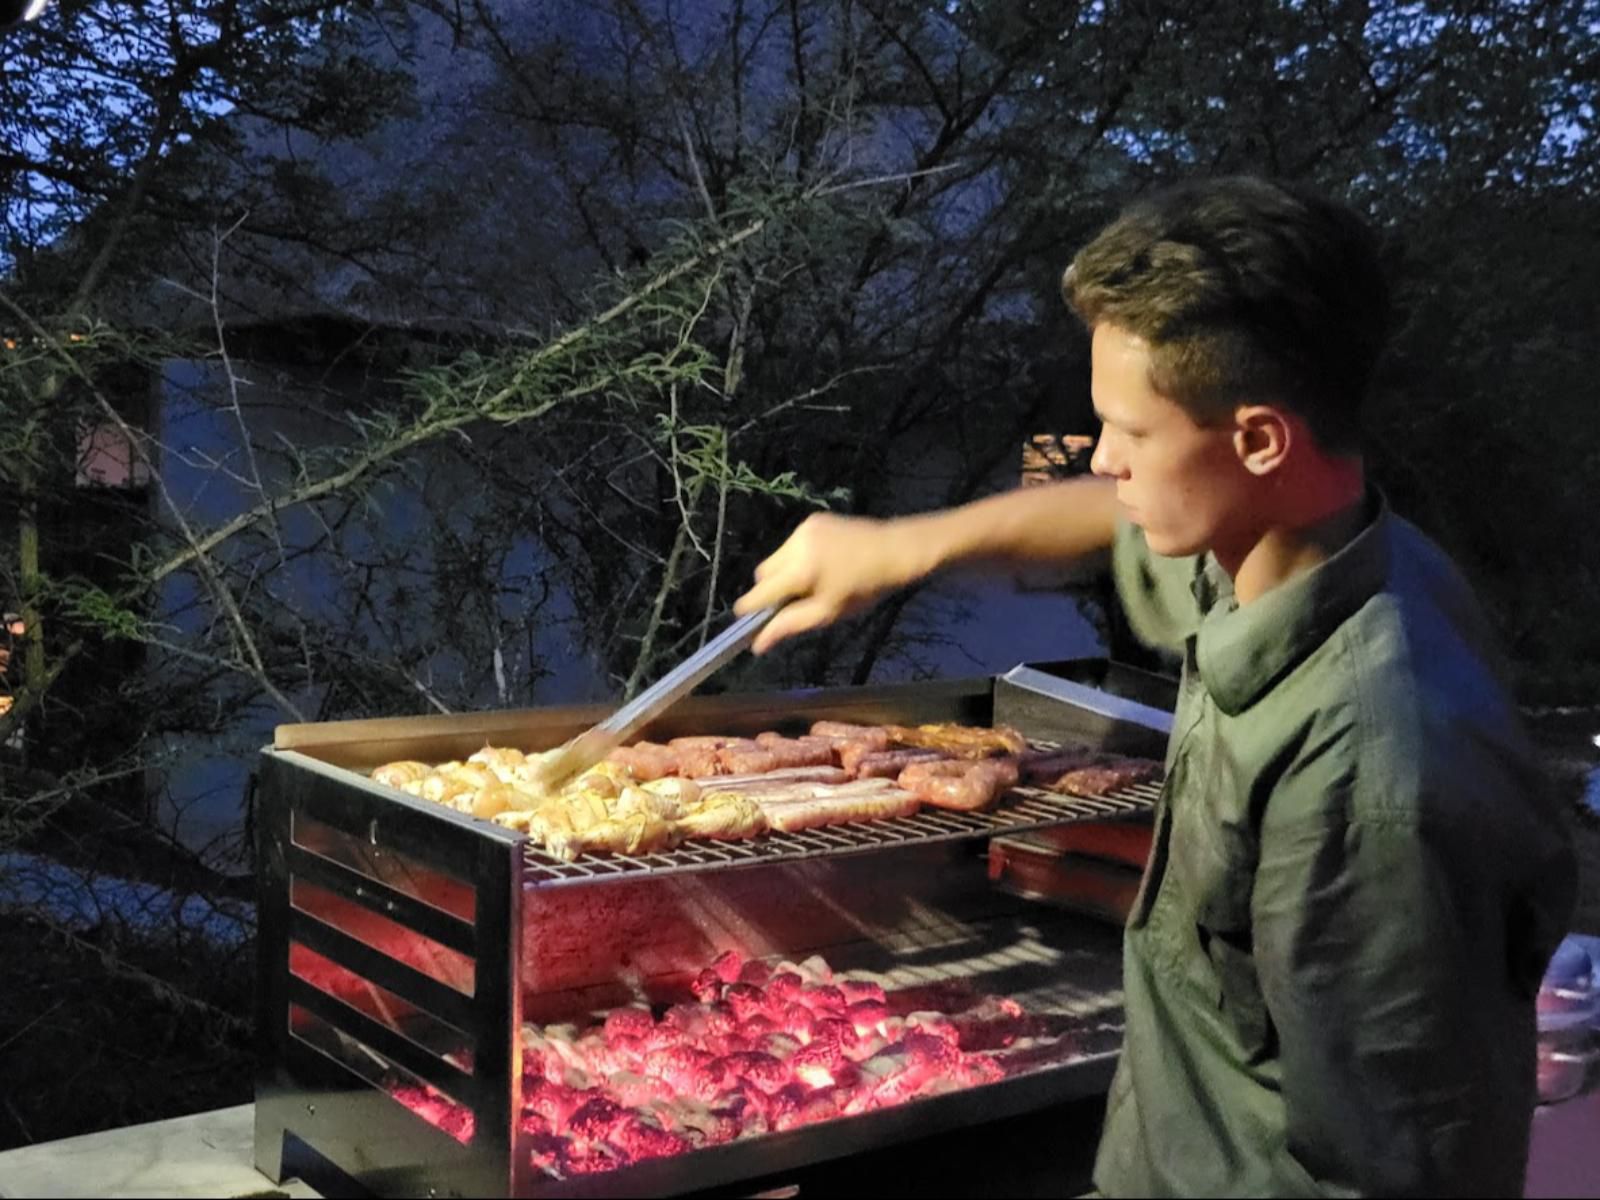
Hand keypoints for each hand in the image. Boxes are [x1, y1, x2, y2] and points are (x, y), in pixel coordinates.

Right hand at [734, 513, 923, 653]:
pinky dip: (798, 556)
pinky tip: (822, 564)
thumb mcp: (828, 613)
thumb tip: (757, 644)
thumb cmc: (865, 588)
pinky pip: (792, 544)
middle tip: (792, 602)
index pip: (760, 591)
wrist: (895, 550)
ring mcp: (803, 529)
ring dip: (784, 572)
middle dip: (771, 589)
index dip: (750, 608)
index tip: (747, 620)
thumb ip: (790, 625)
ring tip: (812, 582)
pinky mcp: (812, 520)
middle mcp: (796, 545)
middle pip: (763, 572)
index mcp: (800, 570)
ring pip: (776, 557)